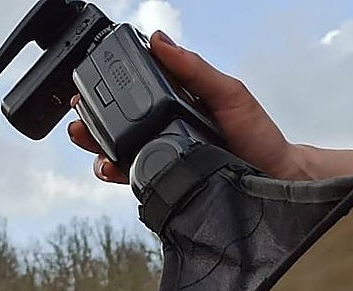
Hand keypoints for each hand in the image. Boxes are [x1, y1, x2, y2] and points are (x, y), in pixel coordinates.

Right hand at [66, 30, 298, 183]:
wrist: (275, 180)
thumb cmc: (257, 134)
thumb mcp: (228, 93)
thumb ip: (194, 70)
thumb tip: (160, 41)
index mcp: (174, 106)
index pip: (133, 97)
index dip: (107, 92)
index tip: (87, 85)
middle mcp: (163, 133)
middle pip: (116, 128)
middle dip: (90, 124)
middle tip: (77, 120)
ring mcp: (163, 160)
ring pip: (118, 155)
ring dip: (97, 150)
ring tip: (88, 144)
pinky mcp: (166, 186)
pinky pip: (133, 182)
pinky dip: (118, 175)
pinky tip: (113, 170)